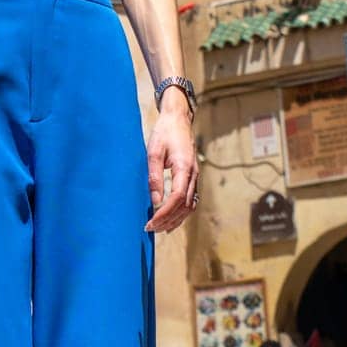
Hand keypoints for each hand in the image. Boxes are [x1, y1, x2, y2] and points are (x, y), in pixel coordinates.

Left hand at [144, 94, 198, 234]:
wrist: (178, 118)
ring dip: (176, 220)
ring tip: (159, 228)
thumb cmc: (164, 132)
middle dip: (168, 220)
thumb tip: (155, 201)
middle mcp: (193, 175)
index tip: (151, 222)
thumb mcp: (154, 151)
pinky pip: (190, 201)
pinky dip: (181, 213)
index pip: (177, 198)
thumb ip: (154, 176)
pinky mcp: (193, 177)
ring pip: (190, 206)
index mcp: (184, 168)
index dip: (164, 213)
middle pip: (184, 207)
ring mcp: (195, 177)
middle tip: (150, 229)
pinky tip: (171, 218)